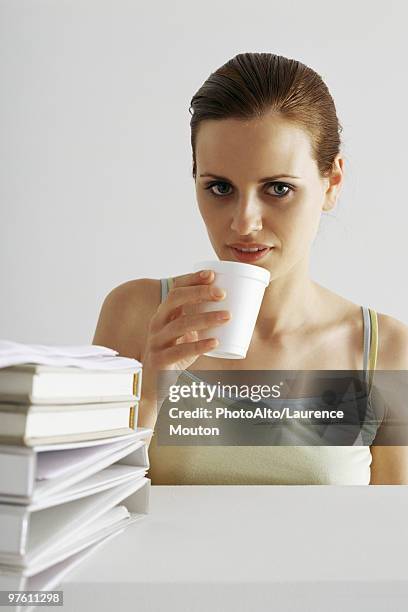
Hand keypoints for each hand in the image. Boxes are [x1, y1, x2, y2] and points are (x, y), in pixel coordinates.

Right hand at [141, 269, 230, 398]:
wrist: (155, 383)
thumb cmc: (176, 353)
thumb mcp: (186, 333)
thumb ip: (200, 319)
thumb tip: (233, 303)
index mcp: (164, 313)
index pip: (175, 289)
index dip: (192, 279)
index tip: (212, 274)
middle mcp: (157, 323)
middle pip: (175, 300)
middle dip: (199, 293)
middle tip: (222, 294)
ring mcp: (156, 341)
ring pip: (181, 324)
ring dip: (206, 318)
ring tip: (227, 316)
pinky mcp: (160, 360)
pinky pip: (180, 350)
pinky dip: (199, 345)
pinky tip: (215, 342)